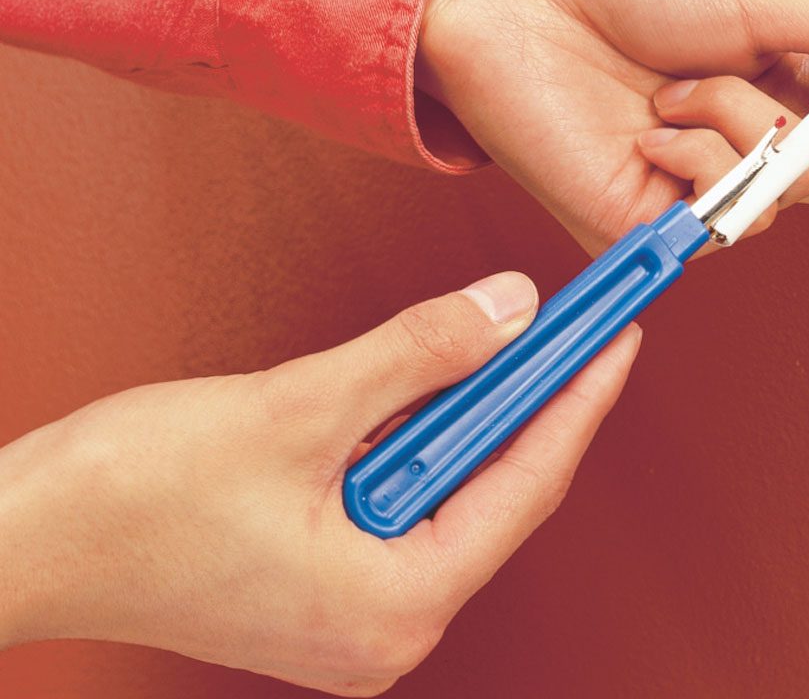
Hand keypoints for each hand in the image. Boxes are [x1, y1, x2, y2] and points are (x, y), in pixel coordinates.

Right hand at [0, 273, 638, 694]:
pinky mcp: (325, 587)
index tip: (621, 336)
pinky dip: (429, 440)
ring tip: (528, 345)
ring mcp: (354, 614)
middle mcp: (386, 628)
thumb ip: (420, 353)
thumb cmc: (132, 497)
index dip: (580, 398)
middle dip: (538, 401)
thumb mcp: (299, 405)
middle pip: (498, 491)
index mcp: (393, 604)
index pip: (526, 484)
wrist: (23, 540)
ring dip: (482, 415)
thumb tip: (512, 308)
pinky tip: (446, 391)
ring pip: (454, 494)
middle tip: (584, 326)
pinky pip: (408, 503)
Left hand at [418, 0, 808, 252]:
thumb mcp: (757, 0)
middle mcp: (752, 143)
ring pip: (797, 187)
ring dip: (746, 116)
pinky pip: (729, 212)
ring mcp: (706, 191)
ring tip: (677, 79)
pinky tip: (649, 122)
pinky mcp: (658, 229)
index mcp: (782, 85)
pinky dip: (699, 152)